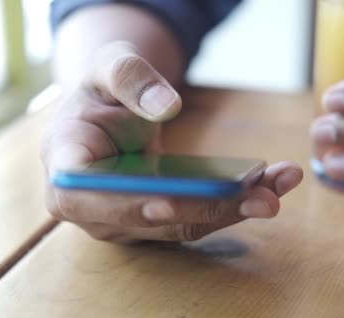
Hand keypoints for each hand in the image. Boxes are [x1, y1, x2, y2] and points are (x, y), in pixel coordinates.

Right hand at [42, 41, 302, 242]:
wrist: (107, 115)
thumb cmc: (101, 91)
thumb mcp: (108, 66)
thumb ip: (129, 78)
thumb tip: (167, 108)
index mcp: (65, 163)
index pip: (81, 194)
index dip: (119, 204)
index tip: (164, 203)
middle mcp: (89, 205)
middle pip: (146, 218)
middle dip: (205, 209)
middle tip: (261, 196)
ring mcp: (121, 220)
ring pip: (177, 225)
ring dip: (231, 210)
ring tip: (278, 184)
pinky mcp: (152, 223)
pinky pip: (192, 220)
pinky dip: (231, 206)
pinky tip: (269, 185)